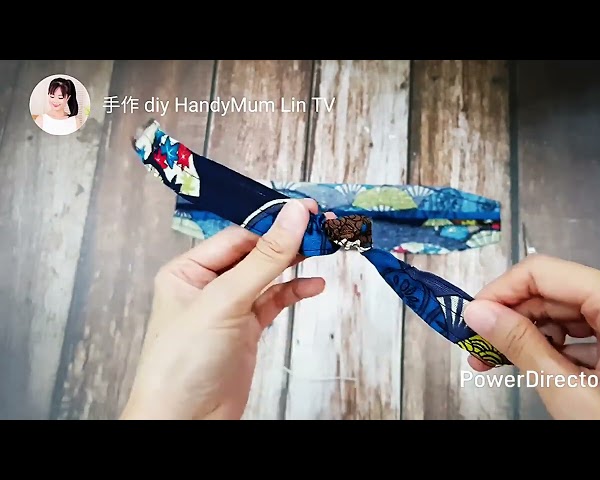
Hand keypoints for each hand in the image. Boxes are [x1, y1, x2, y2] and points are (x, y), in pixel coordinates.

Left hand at [120, 199, 326, 419]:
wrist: (186, 423)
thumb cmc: (183, 364)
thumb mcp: (225, 300)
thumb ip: (264, 258)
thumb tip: (293, 216)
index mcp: (187, 271)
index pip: (238, 237)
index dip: (273, 224)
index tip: (306, 213)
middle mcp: (207, 286)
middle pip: (255, 254)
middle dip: (287, 243)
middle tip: (322, 228)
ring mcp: (228, 309)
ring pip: (267, 277)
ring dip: (295, 266)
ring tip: (324, 251)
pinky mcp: (246, 331)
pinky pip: (274, 302)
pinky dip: (294, 292)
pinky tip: (314, 286)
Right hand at [463, 254, 599, 419]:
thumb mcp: (572, 394)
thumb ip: (521, 346)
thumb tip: (477, 314)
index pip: (542, 273)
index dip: (499, 293)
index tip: (470, 319)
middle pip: (552, 292)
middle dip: (509, 319)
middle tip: (475, 349)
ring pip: (565, 312)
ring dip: (528, 335)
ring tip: (496, 362)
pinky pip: (584, 332)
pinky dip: (554, 348)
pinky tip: (532, 367)